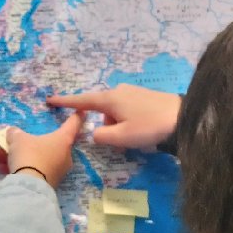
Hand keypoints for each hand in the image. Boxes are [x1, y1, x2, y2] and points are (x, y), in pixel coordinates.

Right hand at [4, 111, 84, 186]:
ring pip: (38, 159)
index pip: (73, 124)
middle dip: (29, 143)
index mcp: (63, 140)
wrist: (29, 186)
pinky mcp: (50, 183)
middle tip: (15, 141)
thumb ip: (15, 134)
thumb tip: (12, 132)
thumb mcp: (18, 139)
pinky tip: (2, 169)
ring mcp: (58, 170)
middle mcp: (65, 155)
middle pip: (50, 144)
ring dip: (19, 157)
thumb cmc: (29, 155)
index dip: (77, 116)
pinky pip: (35, 171)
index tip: (82, 112)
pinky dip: (21, 168)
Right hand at [48, 85, 180, 150]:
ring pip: (116, 113)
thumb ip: (101, 137)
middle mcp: (119, 91)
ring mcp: (132, 92)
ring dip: (119, 126)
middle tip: (121, 141)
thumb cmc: (149, 127)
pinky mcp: (144, 96)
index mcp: (110, 99)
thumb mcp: (121, 137)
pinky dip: (129, 122)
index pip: (81, 100)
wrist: (183, 117)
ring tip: (137, 138)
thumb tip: (95, 133)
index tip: (50, 99)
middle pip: (102, 111)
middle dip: (106, 127)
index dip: (65, 102)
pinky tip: (143, 131)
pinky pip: (127, 110)